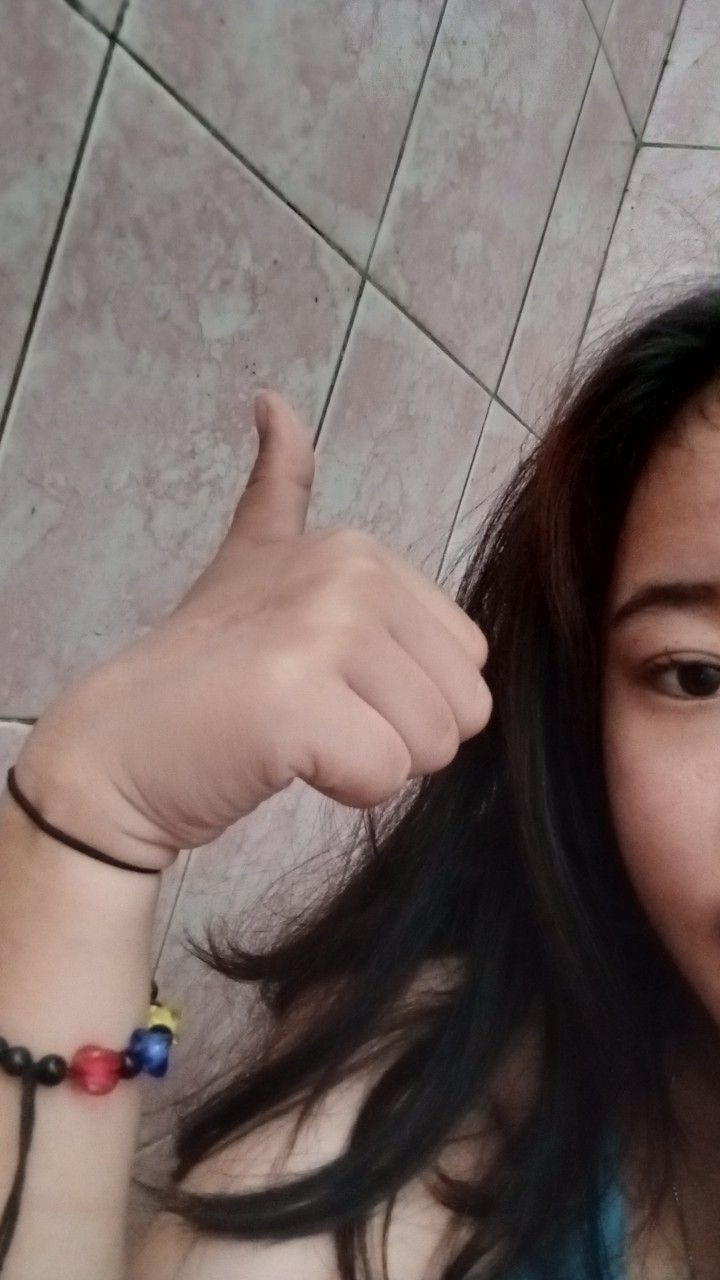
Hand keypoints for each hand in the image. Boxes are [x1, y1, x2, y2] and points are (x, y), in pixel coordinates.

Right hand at [15, 392, 491, 870]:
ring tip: (298, 736)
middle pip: (464, 705)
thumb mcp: (251, 562)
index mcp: (359, 551)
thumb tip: (272, 401)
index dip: (407, 697)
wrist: (119, 747)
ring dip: (370, 764)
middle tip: (315, 718)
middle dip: (399, 736)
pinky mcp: (296, 700)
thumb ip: (282, 491)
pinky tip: (281, 759)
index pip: (468, 659)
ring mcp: (321, 631)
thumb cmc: (203, 675)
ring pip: (433, 743)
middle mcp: (349, 575)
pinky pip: (385, 775)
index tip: (328, 686)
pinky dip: (341, 790)